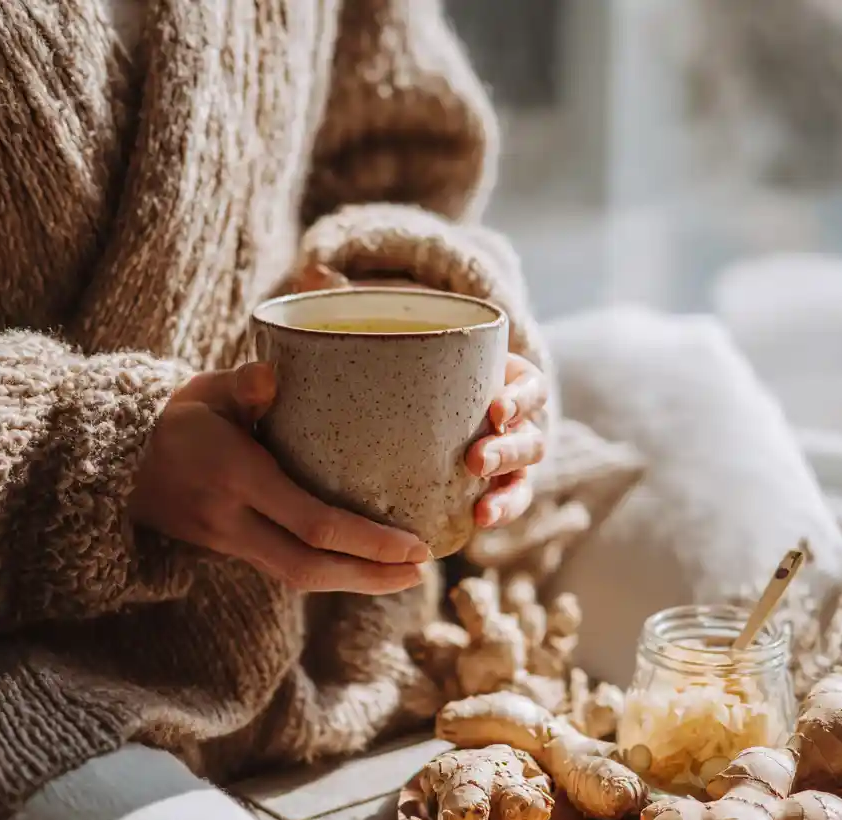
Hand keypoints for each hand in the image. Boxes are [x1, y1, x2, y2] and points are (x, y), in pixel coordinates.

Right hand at [130, 364, 429, 593]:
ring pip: (298, 578)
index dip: (368, 541)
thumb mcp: (204, 390)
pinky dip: (328, 572)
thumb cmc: (173, 418)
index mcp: (235, 477)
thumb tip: (273, 373)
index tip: (416, 544)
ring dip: (354, 582)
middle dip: (371, 576)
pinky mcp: (230, 550)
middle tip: (421, 571)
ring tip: (402, 576)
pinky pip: (285, 569)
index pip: (313, 523)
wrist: (116, 465)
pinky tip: (360, 565)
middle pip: (311, 568)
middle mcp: (232, 520)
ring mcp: (227, 542)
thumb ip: (242, 384)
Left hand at [290, 263, 547, 528]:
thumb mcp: (373, 329)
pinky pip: (499, 502)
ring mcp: (496, 456)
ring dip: (507, 490)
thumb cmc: (388, 356)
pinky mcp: (479, 487)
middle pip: (527, 433)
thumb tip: (313, 270)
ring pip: (520, 475)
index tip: (496, 408)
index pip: (525, 381)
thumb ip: (347, 304)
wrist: (375, 396)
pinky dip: (495, 513)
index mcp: (494, 373)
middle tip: (476, 458)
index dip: (521, 396)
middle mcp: (504, 417)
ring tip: (481, 510)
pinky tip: (474, 526)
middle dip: (510, 448)